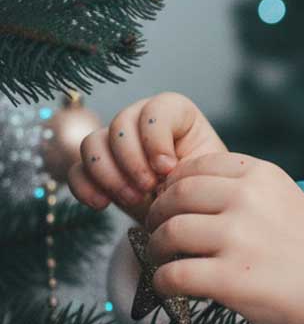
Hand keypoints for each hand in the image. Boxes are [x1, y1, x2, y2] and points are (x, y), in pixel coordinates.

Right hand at [67, 92, 227, 225]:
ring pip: (92, 143)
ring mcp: (115, 143)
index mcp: (176, 114)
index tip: (168, 168)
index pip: (156, 109)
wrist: (188, 215)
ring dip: (109, 174)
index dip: (156, 138)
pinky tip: (102, 204)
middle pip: (120, 124)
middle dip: (132, 160)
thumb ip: (189, 165)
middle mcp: (141, 121)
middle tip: (148, 188)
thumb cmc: (203, 189)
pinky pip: (76, 170)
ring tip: (133, 199)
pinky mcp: (97, 169)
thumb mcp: (206, 175)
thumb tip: (163, 170)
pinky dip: (85, 187)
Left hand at [142, 151, 303, 323]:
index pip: (198, 166)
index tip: (172, 202)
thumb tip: (185, 193)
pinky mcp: (229, 278)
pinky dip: (163, 282)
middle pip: (176, 196)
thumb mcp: (287, 201)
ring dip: (157, 249)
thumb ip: (246, 191)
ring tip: (164, 260)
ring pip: (169, 233)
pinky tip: (170, 287)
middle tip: (157, 232)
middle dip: (158, 215)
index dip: (175, 185)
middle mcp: (248, 199)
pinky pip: (172, 275)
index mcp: (263, 175)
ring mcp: (238, 238)